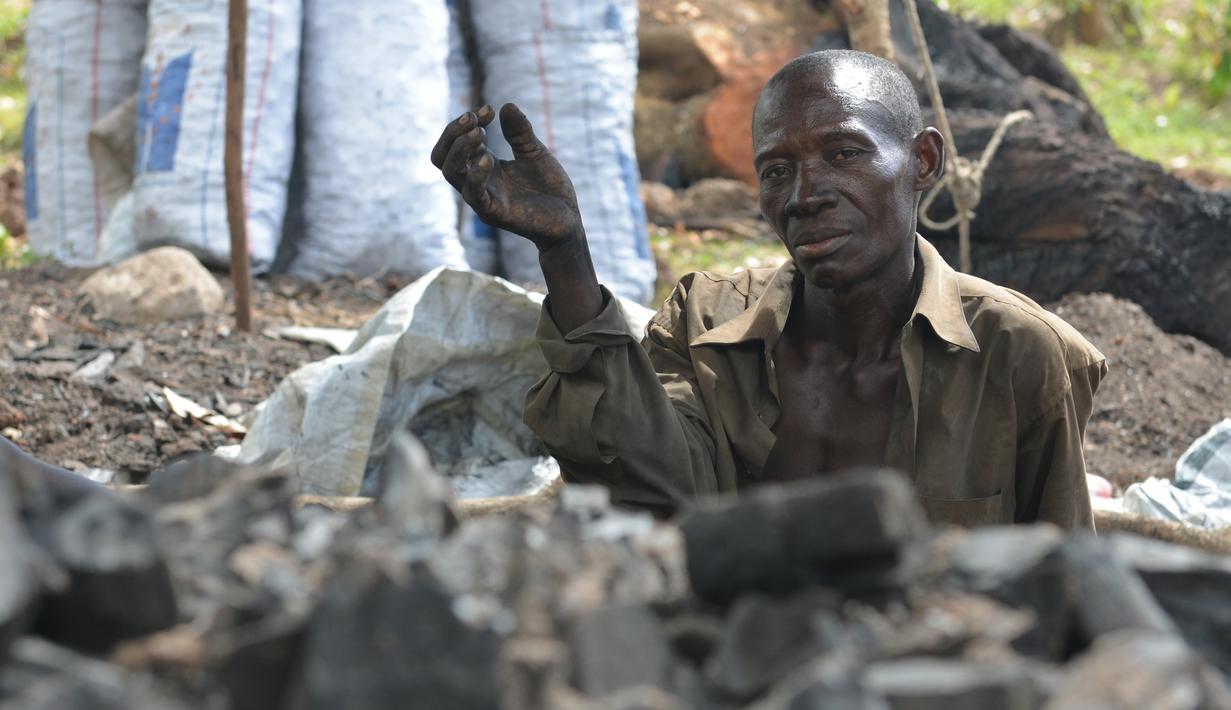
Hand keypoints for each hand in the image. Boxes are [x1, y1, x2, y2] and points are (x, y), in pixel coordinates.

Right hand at [432, 103, 582, 250]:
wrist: (568, 220)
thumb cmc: (549, 189)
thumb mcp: (534, 152)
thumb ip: (520, 132)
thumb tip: (505, 105)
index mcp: (483, 165)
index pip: (455, 143)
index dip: (464, 124)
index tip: (488, 110)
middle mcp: (477, 181)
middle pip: (442, 157)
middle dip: (452, 133)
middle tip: (474, 118)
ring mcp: (483, 197)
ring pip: (451, 173)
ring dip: (460, 149)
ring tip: (478, 133)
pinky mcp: (494, 213)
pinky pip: (473, 195)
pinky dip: (476, 175)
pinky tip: (488, 159)